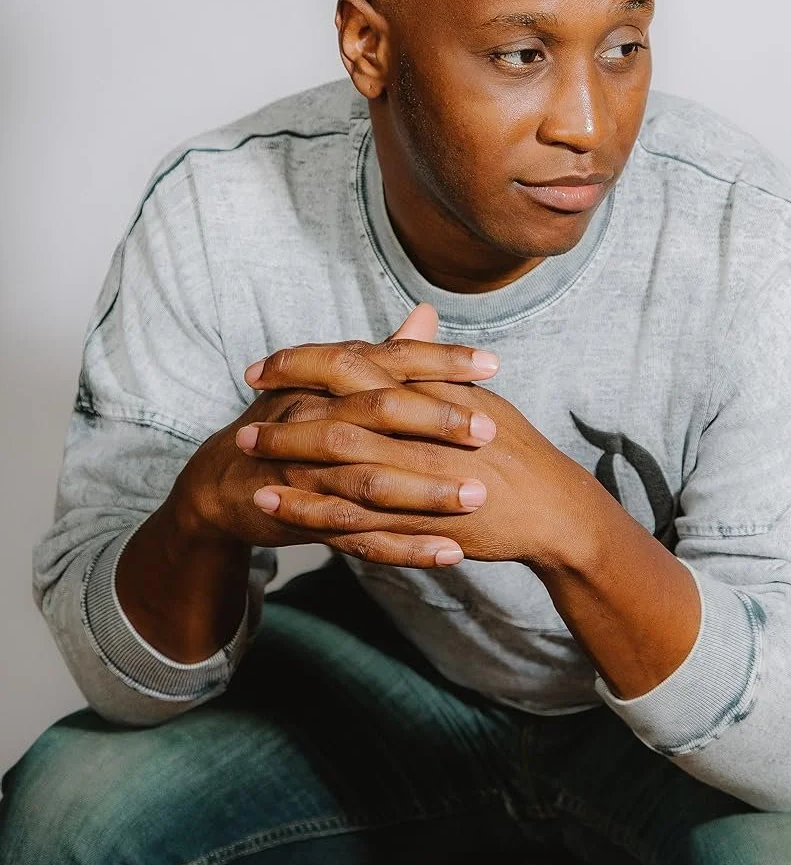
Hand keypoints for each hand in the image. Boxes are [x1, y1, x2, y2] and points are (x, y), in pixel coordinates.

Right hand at [172, 304, 502, 568]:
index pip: (391, 361)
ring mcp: (307, 471)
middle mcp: (316, 417)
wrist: (224, 480)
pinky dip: (406, 548)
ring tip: (477, 497)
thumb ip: (387, 354)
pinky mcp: (305, 518)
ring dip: (426, 492)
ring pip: (371, 480)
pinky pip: (360, 537)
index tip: (492, 365)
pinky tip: (450, 552)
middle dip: (437, 423)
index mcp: (330, 381)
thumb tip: (427, 312)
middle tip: (489, 432)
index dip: (440, 361)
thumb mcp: (334, 383)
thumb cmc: (294, 422)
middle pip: (379, 414)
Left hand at [241, 308, 611, 570]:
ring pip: (338, 469)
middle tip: (243, 417)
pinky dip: (313, 512)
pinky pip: (355, 520)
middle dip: (284, 415)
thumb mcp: (473, 393)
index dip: (302, 363)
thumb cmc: (512, 447)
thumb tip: (412, 317)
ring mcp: (420, 480)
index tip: (262, 366)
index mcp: (428, 393)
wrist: (553, 508)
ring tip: (245, 458)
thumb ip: (432, 360)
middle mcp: (420, 433)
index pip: (354, 366)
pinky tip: (278, 509)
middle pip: (337, 416)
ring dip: (288, 462)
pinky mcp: (420, 523)